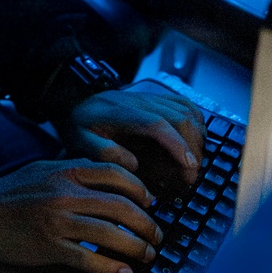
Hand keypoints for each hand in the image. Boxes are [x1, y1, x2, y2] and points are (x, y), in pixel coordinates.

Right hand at [0, 158, 162, 272]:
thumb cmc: (12, 191)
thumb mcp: (44, 168)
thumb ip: (75, 170)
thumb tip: (108, 177)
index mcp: (66, 171)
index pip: (116, 175)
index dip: (140, 189)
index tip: (150, 203)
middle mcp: (66, 194)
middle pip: (121, 206)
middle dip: (147, 224)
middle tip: (156, 235)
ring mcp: (59, 221)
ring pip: (111, 234)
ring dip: (136, 247)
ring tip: (147, 255)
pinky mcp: (50, 247)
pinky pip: (88, 258)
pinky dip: (110, 268)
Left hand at [55, 89, 205, 190]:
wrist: (74, 99)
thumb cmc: (79, 124)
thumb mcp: (80, 141)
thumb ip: (104, 152)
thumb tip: (133, 163)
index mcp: (122, 112)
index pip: (157, 124)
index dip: (177, 144)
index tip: (189, 166)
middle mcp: (140, 101)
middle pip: (179, 117)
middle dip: (192, 147)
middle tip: (191, 175)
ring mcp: (150, 97)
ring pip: (186, 110)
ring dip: (197, 136)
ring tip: (193, 162)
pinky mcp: (155, 97)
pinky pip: (184, 103)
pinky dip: (197, 121)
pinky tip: (195, 140)